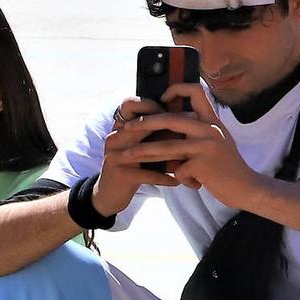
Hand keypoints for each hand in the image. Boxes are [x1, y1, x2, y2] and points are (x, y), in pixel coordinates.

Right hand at [92, 95, 182, 212]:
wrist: (109, 195)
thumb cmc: (132, 167)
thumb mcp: (139, 146)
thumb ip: (155, 131)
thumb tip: (185, 116)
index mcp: (119, 128)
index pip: (129, 104)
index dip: (150, 105)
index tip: (173, 112)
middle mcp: (115, 138)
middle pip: (141, 125)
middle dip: (167, 129)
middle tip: (188, 134)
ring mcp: (116, 156)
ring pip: (148, 150)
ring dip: (171, 154)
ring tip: (190, 158)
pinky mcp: (121, 174)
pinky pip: (149, 174)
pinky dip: (165, 178)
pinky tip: (178, 181)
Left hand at [114, 83, 258, 203]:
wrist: (245, 187)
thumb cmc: (228, 165)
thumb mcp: (218, 140)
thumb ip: (199, 129)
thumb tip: (171, 121)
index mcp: (213, 120)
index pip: (196, 91)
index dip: (177, 89)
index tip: (161, 98)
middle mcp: (210, 129)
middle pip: (170, 119)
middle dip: (145, 123)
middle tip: (128, 128)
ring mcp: (206, 147)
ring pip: (166, 147)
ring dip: (142, 152)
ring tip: (125, 156)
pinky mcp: (202, 165)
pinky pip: (178, 170)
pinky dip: (178, 177)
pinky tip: (189, 182)